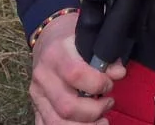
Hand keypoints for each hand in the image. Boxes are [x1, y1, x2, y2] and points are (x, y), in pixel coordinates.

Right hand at [29, 9, 125, 123]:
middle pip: (66, 106)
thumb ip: (105, 55)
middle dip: (93, 111)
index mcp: (55, 54)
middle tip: (108, 103)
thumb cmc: (71, 38)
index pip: (75, 74)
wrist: (47, 38)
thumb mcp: (88, 37)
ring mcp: (37, 94)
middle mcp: (43, 76)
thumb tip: (119, 73)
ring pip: (56, 122)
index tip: (110, 84)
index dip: (97, 83)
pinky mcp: (36, 107)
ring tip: (102, 121)